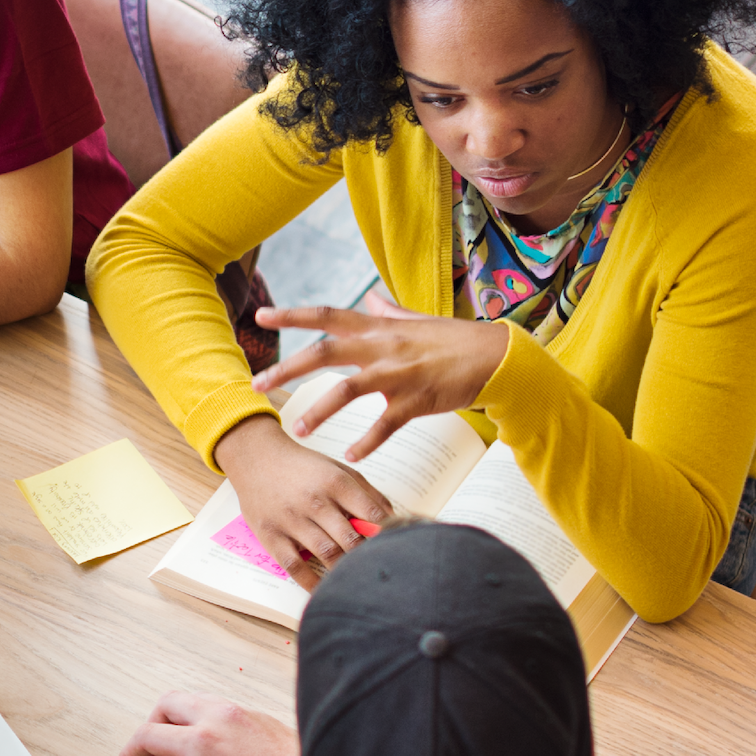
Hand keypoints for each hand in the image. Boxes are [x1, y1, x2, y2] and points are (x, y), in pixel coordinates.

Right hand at [114, 690, 296, 755]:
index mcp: (201, 741)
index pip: (146, 736)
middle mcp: (216, 717)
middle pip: (164, 707)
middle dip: (150, 731)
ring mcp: (236, 712)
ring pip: (190, 703)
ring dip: (175, 727)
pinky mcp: (254, 714)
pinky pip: (214, 708)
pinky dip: (199, 725)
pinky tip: (210, 755)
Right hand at [210, 417, 392, 580]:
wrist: (256, 458)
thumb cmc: (301, 467)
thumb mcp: (338, 469)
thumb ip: (367, 492)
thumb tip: (393, 518)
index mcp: (335, 483)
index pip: (372, 514)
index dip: (388, 533)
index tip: (396, 546)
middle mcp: (314, 501)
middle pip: (352, 539)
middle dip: (368, 556)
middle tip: (378, 568)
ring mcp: (291, 519)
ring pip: (327, 553)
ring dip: (345, 570)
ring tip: (357, 579)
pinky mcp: (271, 535)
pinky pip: (294, 565)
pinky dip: (311, 582)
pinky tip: (323, 590)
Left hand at [252, 301, 507, 457]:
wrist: (498, 358)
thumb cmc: (454, 340)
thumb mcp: (417, 320)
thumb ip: (389, 311)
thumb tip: (370, 298)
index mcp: (378, 328)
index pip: (326, 316)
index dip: (291, 315)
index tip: (259, 315)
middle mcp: (383, 347)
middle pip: (325, 352)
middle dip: (287, 367)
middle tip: (257, 384)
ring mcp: (399, 375)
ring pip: (348, 391)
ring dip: (320, 411)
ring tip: (299, 431)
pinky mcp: (417, 401)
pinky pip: (386, 424)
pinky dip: (368, 441)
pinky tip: (351, 456)